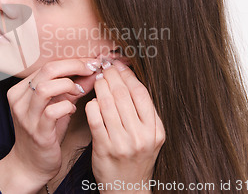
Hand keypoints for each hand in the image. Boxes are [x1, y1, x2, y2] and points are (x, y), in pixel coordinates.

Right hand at [0, 58, 99, 193]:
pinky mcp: (37, 133)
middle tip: (91, 69)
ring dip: (68, 86)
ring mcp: (26, 117)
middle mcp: (20, 100)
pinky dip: (66, 106)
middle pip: (46, 70)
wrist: (30, 165)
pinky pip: (52, 112)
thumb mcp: (57, 106)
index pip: (47, 65)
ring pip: (45, 88)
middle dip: (74, 66)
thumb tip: (92, 72)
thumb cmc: (45, 133)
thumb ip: (72, 89)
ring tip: (78, 92)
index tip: (90, 62)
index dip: (72, 61)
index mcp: (21, 89)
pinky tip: (72, 110)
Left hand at [85, 60, 164, 192]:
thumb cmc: (136, 158)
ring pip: (108, 104)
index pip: (141, 93)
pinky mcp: (104, 148)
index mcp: (155, 130)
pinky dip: (92, 105)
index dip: (128, 76)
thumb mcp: (150, 137)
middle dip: (112, 76)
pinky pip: (95, 118)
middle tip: (105, 67)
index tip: (119, 66)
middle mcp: (141, 136)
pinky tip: (92, 100)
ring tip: (97, 79)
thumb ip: (143, 113)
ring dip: (100, 87)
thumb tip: (129, 80)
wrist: (127, 189)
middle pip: (123, 95)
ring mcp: (122, 143)